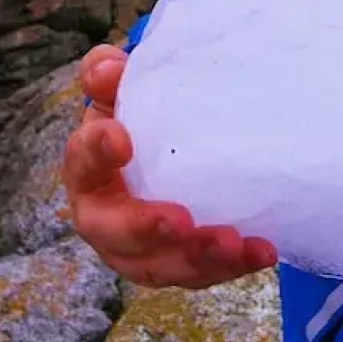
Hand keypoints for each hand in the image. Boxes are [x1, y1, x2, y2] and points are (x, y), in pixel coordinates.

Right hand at [61, 43, 277, 288]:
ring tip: (232, 243)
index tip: (122, 139)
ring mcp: (141, 249)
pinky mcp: (178, 264)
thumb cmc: (136, 119)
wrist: (162, 150)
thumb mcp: (120, 91)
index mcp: (87, 170)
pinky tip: (261, 251)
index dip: (96, 151)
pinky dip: (231, 266)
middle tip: (180, 219)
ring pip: (161, 265)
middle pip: (114, 233)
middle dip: (146, 229)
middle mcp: (104, 218)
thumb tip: (110, 68)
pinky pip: (200, 274)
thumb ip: (107, 73)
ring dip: (197, 258)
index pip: (81, 161)